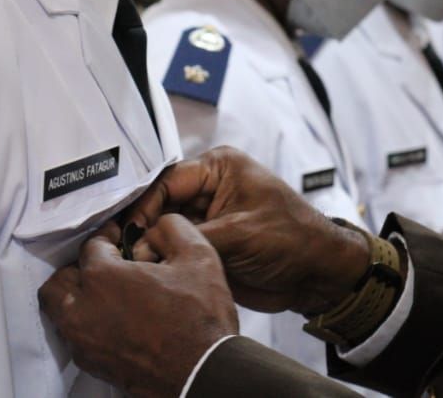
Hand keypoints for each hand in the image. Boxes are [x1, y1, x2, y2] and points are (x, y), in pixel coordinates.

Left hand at [39, 216, 238, 397]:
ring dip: (76, 297)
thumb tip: (158, 226)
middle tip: (106, 264)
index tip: (122, 237)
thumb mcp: (197, 255)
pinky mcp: (93, 365)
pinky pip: (75, 337)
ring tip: (106, 293)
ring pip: (60, 311)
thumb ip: (172, 227)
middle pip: (60, 280)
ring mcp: (85, 342)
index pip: (91, 245)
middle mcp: (83, 310)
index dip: (109, 236)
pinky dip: (86, 324)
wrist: (204, 374)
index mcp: (102, 277)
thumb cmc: (200, 318)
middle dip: (80, 267)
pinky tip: (114, 320)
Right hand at [125, 147, 370, 315]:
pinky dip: (164, 261)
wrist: (318, 274)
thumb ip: (191, 238)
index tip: (128, 232)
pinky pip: (176, 249)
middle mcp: (208, 189)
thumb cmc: (292, 239)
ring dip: (151, 246)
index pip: (166, 181)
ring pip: (164, 229)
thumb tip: (144, 247)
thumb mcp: (240, 233)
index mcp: (218, 168)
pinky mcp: (207, 244)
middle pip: (160, 204)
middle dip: (143, 228)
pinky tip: (149, 273)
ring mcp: (207, 218)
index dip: (144, 206)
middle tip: (124, 252)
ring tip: (133, 265)